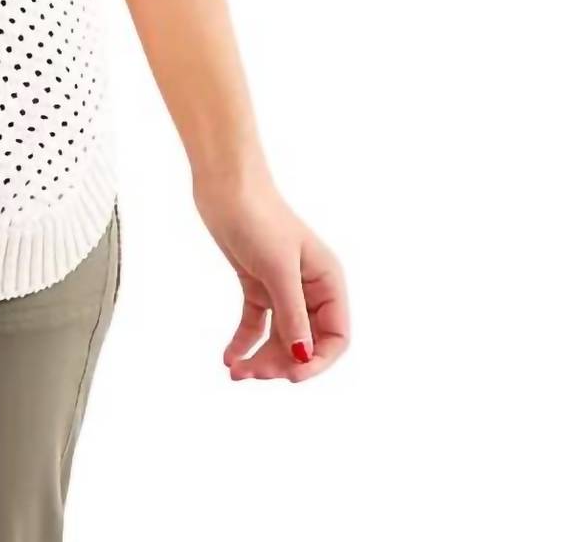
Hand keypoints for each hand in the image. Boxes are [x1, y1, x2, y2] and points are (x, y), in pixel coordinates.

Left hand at [193, 170, 349, 381]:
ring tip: (235, 372)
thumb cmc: (258, 218)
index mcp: (329, 282)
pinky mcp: (257, 282)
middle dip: (281, 362)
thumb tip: (303, 357)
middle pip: (305, 341)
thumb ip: (293, 315)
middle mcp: (310, 288)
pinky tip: (228, 357)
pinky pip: (257, 321)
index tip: (291, 376)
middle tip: (252, 375)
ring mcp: (283, 286)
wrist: (225, 184)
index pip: (336, 337)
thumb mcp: (278, 269)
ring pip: (279, 335)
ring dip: (260, 356)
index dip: (318, 361)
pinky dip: (244, 340)